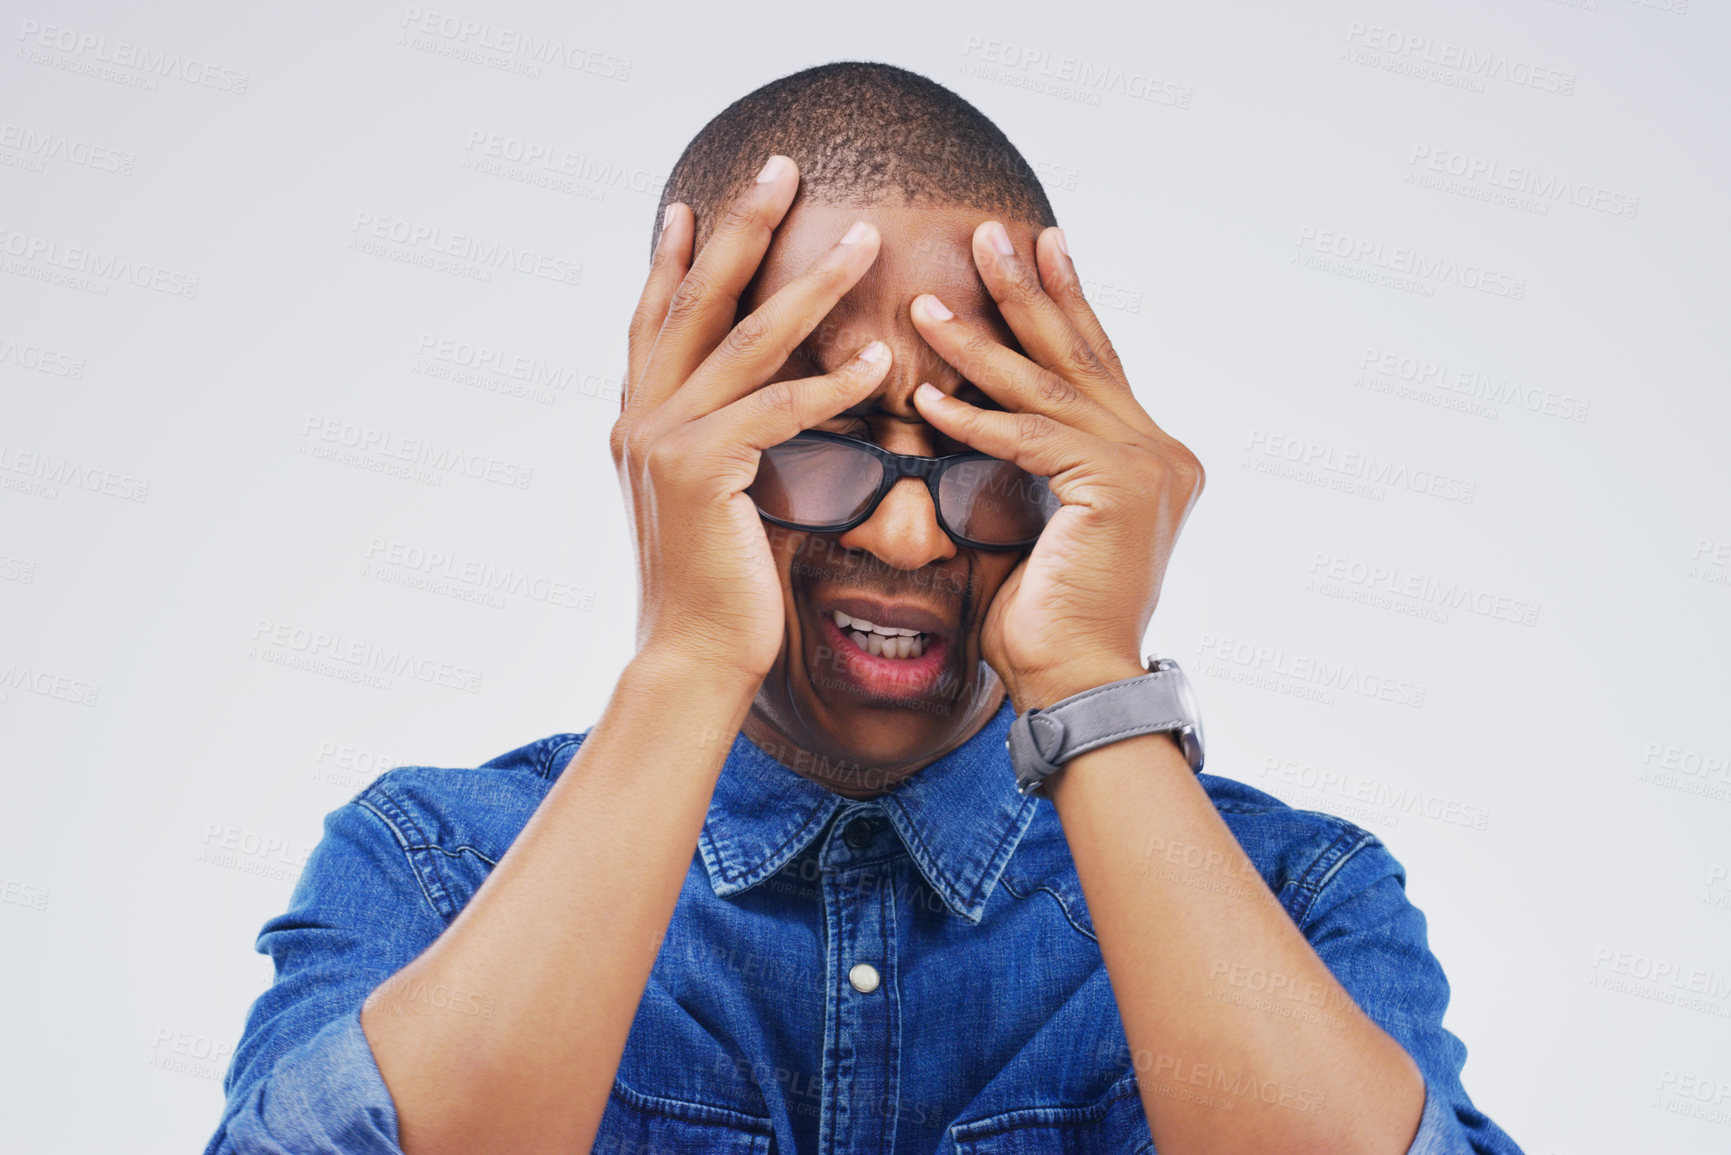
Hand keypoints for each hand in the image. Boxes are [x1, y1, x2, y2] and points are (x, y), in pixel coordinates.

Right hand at [611, 156, 892, 686]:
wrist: (693, 658)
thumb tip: (741, 415)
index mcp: (636, 421)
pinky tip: (876, 360)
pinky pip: (777, 409)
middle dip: (743, 228)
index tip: (698, 204)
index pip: (655, 319)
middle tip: (783, 166)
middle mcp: (639, 419)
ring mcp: (662, 441)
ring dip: (812, 284)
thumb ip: (711, 444)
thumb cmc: (717, 586)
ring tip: (864, 239)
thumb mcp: (706, 501)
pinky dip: (830, 383)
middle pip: (695, 300)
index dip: (675, 259)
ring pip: (745, 340)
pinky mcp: (701, 472)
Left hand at [908, 221, 1204, 710]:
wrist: (1077, 683)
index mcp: (1154, 456)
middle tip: (988, 233)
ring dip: (981, 344)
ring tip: (929, 301)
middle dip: (1029, 290)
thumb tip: (978, 411)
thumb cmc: (1047, 617)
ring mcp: (1148, 467)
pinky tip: (927, 397)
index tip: (1034, 248)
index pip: (1098, 364)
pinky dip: (974, 419)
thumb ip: (1030, 462)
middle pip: (1081, 354)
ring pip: (1049, 388)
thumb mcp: (1039, 519)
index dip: (1063, 303)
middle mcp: (1163, 452)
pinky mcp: (1115, 489)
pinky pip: (1030, 439)